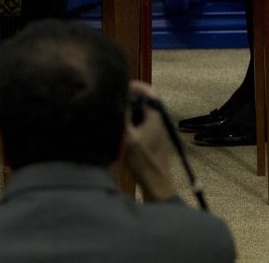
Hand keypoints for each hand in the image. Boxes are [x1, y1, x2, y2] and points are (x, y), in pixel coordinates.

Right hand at [123, 82, 177, 201]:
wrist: (156, 184)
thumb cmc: (143, 160)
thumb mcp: (128, 136)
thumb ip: (121, 115)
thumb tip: (112, 96)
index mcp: (155, 115)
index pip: (148, 91)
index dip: (135, 85)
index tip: (119, 83)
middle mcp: (158, 119)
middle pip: (143, 100)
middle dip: (128, 97)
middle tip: (111, 97)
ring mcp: (155, 129)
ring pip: (140, 112)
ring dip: (128, 110)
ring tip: (112, 110)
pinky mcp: (151, 138)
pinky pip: (139, 122)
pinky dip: (130, 120)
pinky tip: (118, 127)